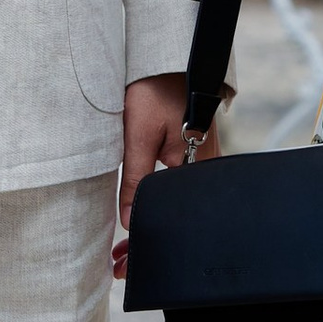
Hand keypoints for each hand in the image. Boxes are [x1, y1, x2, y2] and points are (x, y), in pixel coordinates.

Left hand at [115, 72, 195, 272]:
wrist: (169, 55)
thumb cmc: (155, 89)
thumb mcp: (137, 135)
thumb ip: (135, 180)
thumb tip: (130, 222)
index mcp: (195, 167)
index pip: (173, 220)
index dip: (146, 246)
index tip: (124, 265)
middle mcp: (203, 168)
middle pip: (177, 218)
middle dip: (147, 244)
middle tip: (119, 264)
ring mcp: (200, 161)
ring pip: (177, 206)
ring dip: (151, 228)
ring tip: (124, 250)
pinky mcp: (193, 153)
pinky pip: (179, 190)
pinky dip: (159, 208)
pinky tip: (144, 218)